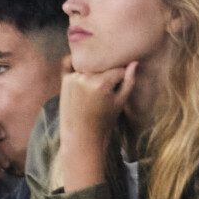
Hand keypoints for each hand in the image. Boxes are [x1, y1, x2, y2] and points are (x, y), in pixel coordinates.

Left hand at [59, 61, 137, 191]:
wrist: (80, 135)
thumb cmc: (103, 122)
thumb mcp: (120, 102)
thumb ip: (129, 81)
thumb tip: (135, 63)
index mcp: (100, 83)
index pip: (118, 70)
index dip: (122, 77)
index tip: (120, 86)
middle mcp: (85, 77)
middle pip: (103, 67)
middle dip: (108, 73)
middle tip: (107, 88)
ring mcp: (73, 77)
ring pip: (90, 66)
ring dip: (95, 71)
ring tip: (95, 87)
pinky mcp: (64, 79)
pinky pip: (69, 64)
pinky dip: (75, 64)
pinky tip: (82, 70)